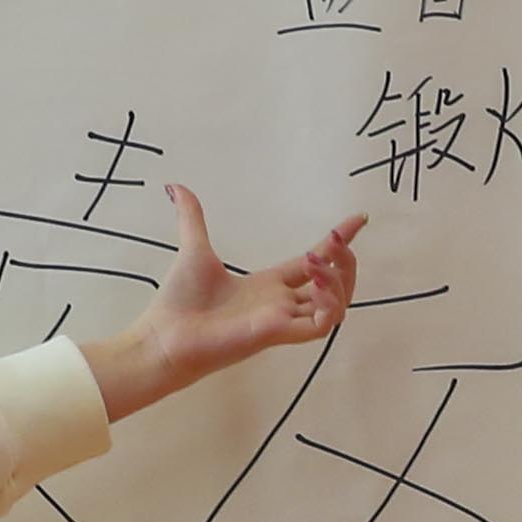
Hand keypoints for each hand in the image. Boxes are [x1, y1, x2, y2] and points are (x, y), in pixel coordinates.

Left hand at [85, 192, 363, 422]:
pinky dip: (329, 303)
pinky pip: (322, 325)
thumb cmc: (179, 301)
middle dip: (344, 261)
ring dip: (339, 279)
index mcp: (268, 286)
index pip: (315, 262)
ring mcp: (282, 320)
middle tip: (336, 242)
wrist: (162, 335)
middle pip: (335, 284)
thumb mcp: (193, 248)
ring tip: (318, 261)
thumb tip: (174, 187)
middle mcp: (281, 304)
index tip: (358, 218)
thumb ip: (192, 218)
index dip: (338, 241)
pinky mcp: (277, 334)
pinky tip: (316, 282)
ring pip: (336, 305)